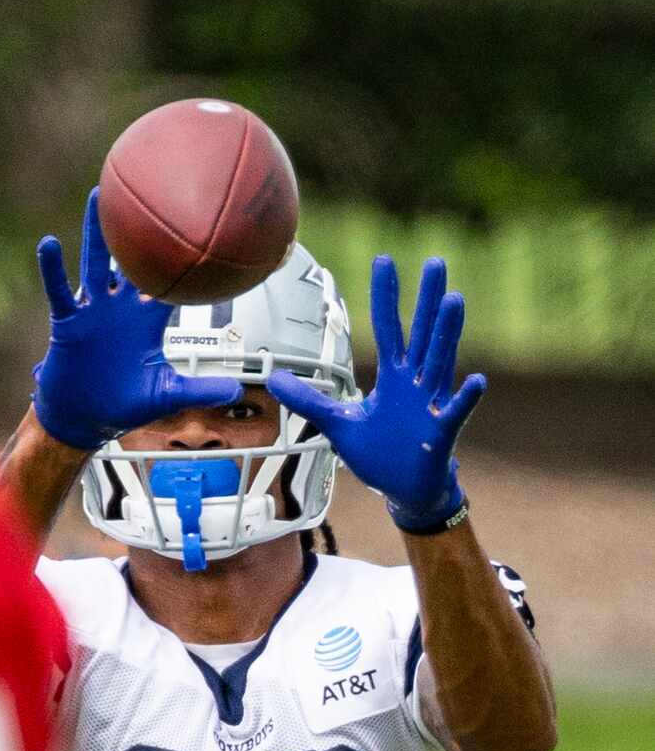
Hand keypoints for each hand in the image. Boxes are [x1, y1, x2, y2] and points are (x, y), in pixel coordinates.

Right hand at [32, 189, 241, 451]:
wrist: (85, 419)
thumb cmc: (123, 405)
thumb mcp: (165, 395)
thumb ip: (199, 390)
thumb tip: (237, 389)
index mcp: (147, 319)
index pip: (170, 281)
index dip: (185, 256)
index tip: (201, 225)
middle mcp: (121, 306)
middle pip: (133, 259)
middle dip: (140, 227)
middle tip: (152, 184)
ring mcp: (94, 311)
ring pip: (96, 263)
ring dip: (96, 231)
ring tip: (99, 195)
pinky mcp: (68, 321)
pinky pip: (59, 290)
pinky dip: (52, 269)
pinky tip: (48, 243)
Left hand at [267, 255, 485, 528]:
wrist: (404, 490)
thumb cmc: (377, 454)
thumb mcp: (337, 423)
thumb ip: (308, 400)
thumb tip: (273, 380)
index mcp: (392, 378)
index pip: (389, 329)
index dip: (385, 297)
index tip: (383, 260)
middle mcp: (415, 383)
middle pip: (422, 334)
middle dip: (426, 300)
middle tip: (434, 261)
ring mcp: (432, 405)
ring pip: (440, 362)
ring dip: (448, 332)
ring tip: (454, 299)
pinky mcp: (442, 432)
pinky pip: (457, 412)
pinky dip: (466, 398)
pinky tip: (475, 380)